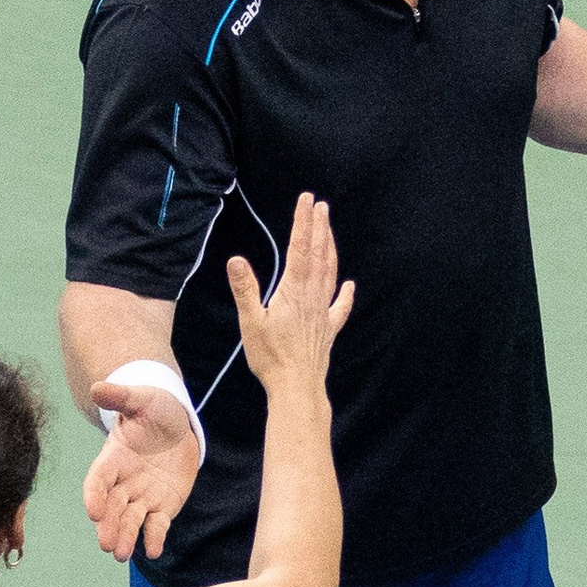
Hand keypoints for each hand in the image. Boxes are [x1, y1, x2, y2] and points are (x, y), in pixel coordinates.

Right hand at [81, 378, 201, 564]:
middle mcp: (122, 483)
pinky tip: (153, 551)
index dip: (94, 496)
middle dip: (108, 525)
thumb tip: (98, 387)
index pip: (97, 481)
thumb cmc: (155, 410)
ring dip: (125, 537)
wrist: (178, 426)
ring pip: (130, 521)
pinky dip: (153, 539)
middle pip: (111, 507)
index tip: (92, 511)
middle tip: (106, 544)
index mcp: (112, 459)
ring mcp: (141, 497)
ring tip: (121, 554)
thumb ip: (121, 397)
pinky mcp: (162, 508)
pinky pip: (156, 526)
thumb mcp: (140, 398)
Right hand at [232, 190, 353, 394]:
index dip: (303, 222)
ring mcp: (323, 312)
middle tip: (321, 206)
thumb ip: (245, 289)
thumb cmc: (271, 356)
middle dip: (319, 228)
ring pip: (331, 273)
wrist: (297, 386)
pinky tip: (350, 285)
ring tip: (330, 231)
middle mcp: (313, 296)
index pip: (300, 248)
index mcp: (294, 290)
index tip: (306, 200)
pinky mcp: (328, 330)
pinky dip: (346, 294)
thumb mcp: (251, 321)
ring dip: (331, 249)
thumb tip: (236, 260)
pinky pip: (340, 307)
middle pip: (319, 255)